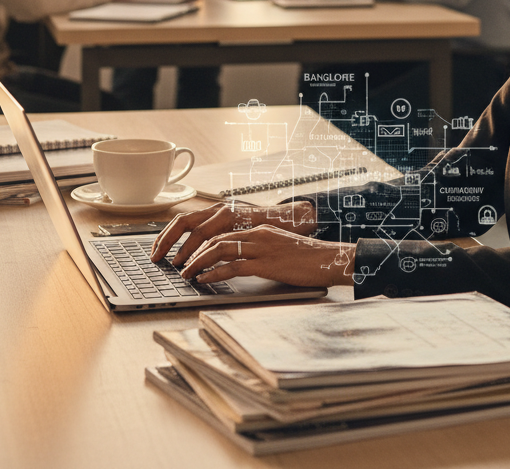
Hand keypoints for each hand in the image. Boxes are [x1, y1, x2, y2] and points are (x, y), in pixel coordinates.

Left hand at [178, 224, 354, 289]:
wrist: (330, 259)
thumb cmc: (307, 258)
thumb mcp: (280, 249)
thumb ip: (260, 252)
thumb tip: (238, 263)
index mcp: (260, 229)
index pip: (222, 232)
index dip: (201, 243)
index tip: (187, 254)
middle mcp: (258, 234)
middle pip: (215, 237)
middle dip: (192, 251)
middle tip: (178, 265)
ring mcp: (262, 247)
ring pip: (219, 249)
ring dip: (198, 262)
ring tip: (186, 273)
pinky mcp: (266, 263)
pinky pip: (233, 266)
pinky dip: (214, 273)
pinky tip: (203, 279)